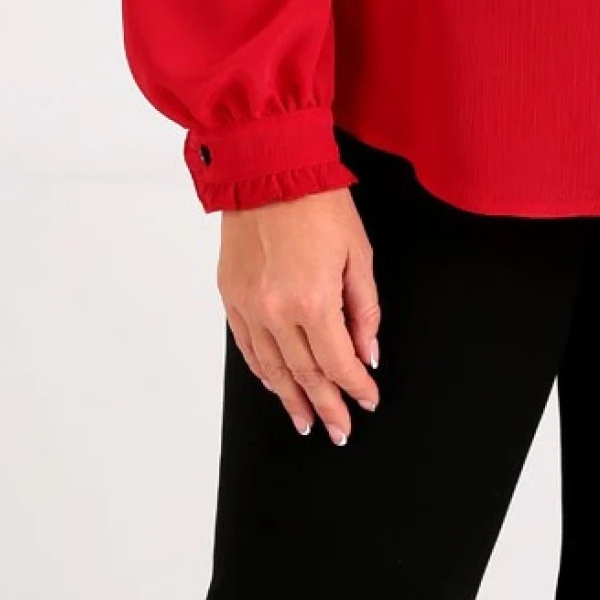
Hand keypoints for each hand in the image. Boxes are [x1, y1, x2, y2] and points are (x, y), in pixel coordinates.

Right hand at [218, 187, 381, 440]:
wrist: (269, 169)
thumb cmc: (318, 203)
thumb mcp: (358, 253)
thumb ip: (364, 308)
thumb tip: (368, 351)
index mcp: (313, 300)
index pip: (338, 362)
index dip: (355, 387)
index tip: (366, 400)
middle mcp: (277, 311)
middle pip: (305, 374)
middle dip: (326, 405)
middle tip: (339, 430)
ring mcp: (249, 307)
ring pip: (272, 369)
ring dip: (292, 399)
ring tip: (307, 422)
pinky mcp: (231, 296)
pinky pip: (247, 348)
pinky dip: (263, 372)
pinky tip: (275, 386)